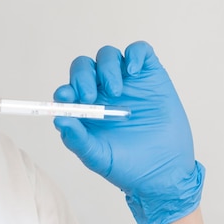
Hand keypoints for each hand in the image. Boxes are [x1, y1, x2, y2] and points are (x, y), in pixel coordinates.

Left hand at [53, 41, 203, 223]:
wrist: (165, 173)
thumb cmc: (127, 165)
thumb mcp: (97, 156)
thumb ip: (77, 139)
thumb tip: (58, 120)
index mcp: (85, 107)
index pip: (68, 88)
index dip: (64, 90)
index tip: (66, 98)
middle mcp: (102, 90)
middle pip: (84, 67)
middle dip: (82, 76)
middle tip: (90, 97)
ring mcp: (126, 81)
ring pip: (108, 55)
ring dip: (106, 68)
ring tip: (116, 92)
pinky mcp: (150, 75)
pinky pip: (140, 51)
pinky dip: (135, 54)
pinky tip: (133, 71)